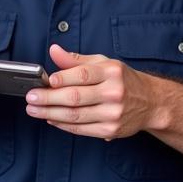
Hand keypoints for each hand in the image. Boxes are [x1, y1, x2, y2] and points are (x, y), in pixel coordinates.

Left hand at [24, 43, 156, 140]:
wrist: (151, 102)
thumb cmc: (123, 80)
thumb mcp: (103, 63)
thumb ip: (76, 60)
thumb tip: (53, 51)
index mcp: (112, 72)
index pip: (82, 75)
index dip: (62, 78)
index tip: (45, 81)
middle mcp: (114, 93)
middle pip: (75, 97)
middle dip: (49, 98)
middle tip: (31, 98)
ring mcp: (113, 113)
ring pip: (75, 115)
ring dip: (50, 113)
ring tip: (34, 109)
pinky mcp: (111, 130)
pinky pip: (81, 129)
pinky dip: (63, 124)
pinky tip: (50, 118)